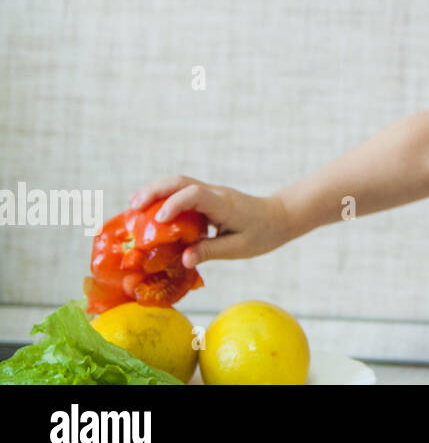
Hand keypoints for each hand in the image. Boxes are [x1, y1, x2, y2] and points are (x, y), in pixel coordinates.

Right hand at [128, 176, 293, 267]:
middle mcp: (216, 193)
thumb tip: (182, 260)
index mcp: (224, 204)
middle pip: (181, 182)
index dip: (174, 204)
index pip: (195, 195)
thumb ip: (210, 251)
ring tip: (133, 206)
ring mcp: (212, 192)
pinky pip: (183, 192)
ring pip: (180, 184)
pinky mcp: (208, 197)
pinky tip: (150, 212)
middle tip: (132, 207)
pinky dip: (164, 198)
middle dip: (155, 191)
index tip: (157, 220)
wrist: (280, 217)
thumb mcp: (239, 248)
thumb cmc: (263, 233)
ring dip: (156, 192)